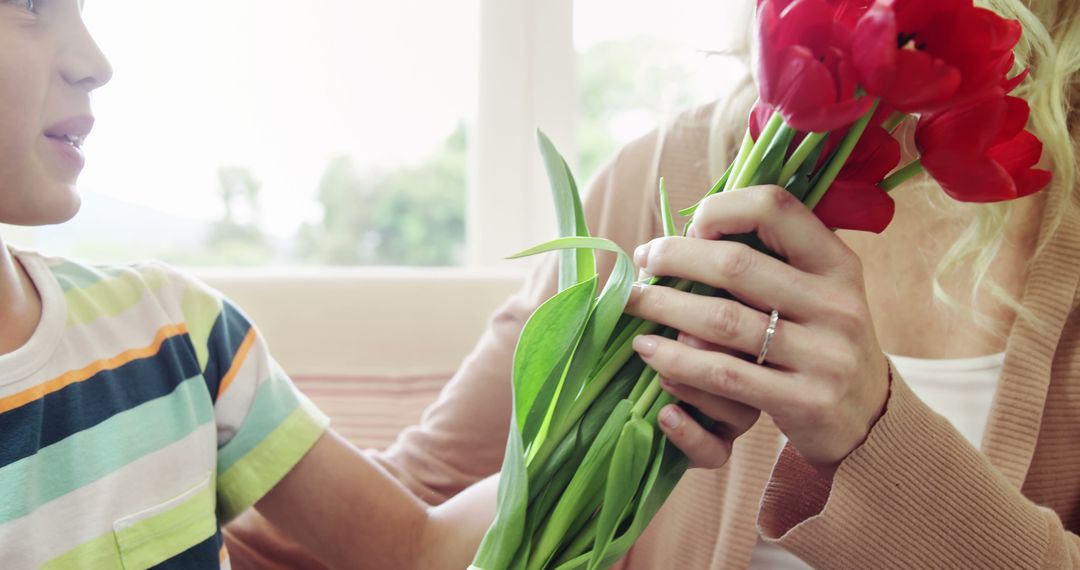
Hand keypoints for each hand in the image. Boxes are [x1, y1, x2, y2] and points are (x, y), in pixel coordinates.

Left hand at [625, 185, 890, 474]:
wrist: (868, 418)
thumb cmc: (819, 341)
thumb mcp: (816, 291)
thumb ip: (771, 260)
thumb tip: (691, 230)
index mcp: (837, 264)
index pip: (775, 208)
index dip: (722, 209)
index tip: (688, 226)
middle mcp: (836, 304)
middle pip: (736, 264)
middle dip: (675, 258)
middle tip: (641, 262)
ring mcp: (824, 355)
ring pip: (723, 321)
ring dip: (664, 308)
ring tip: (632, 303)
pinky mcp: (805, 401)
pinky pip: (725, 376)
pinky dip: (677, 361)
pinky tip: (648, 351)